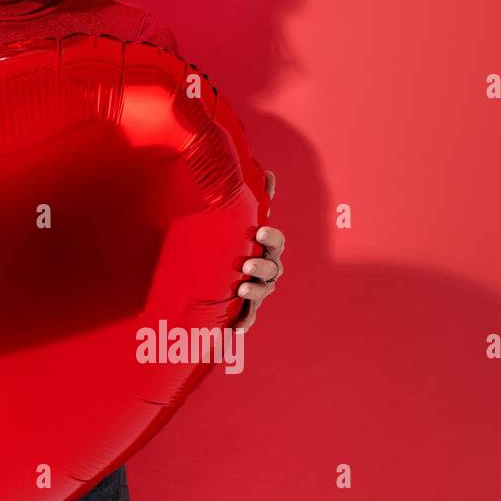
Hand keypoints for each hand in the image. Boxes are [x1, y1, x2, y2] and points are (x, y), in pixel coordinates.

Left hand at [237, 169, 285, 331]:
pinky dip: (244, 322)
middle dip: (261, 266)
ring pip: (263, 291)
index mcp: (267, 247)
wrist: (225, 272)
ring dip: (254, 291)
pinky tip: (236, 329)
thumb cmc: (239, 242)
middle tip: (246, 265)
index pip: (275, 241)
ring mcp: (260, 289)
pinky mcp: (247, 308)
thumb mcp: (245, 222)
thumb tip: (269, 171)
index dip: (270, 237)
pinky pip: (249, 317)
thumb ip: (258, 198)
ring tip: (241, 289)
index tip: (259, 232)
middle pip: (272, 268)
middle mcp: (268, 269)